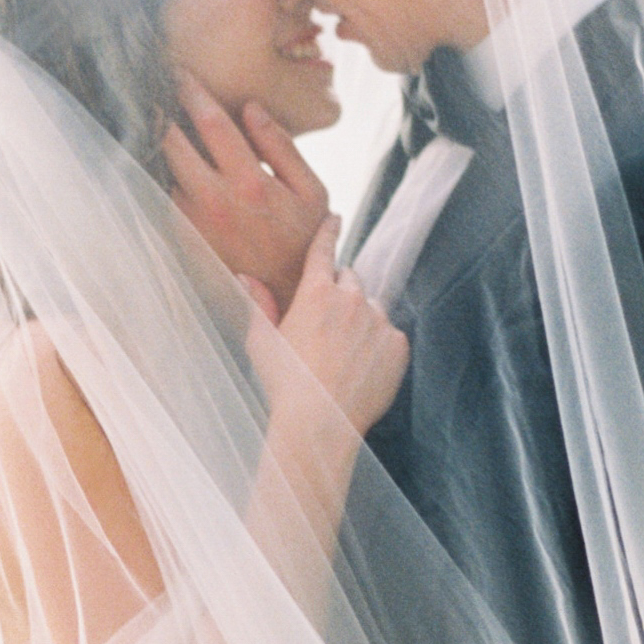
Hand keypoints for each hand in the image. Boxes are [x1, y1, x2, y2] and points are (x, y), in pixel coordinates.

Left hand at [165, 82, 331, 312]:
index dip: (191, 92)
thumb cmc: (302, 237)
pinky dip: (156, 175)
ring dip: (155, 144)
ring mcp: (194, 222)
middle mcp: (215, 201)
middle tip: (152, 89)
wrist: (285, 294)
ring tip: (151, 120)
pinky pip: (160, 197)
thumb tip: (251, 108)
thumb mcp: (311, 190)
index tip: (179, 72)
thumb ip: (282, 147)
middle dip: (160, 112)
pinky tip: (157, 160)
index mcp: (250, 182)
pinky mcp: (183, 238)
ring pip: (161, 170)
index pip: (211, 124)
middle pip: (171, 143)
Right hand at [246, 217, 408, 436]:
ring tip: (343, 352)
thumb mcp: (262, 343)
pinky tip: (360, 367)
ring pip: (372, 307)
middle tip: (328, 321)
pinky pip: (390, 334)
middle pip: (350, 277)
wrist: (320, 424)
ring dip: (361, 318)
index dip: (329, 231)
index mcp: (315, 293)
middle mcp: (351, 299)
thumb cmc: (284, 385)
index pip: (324, 250)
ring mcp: (378, 321)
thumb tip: (246, 277)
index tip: (335, 218)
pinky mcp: (397, 345)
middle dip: (340, 289)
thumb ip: (258, 304)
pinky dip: (379, 344)